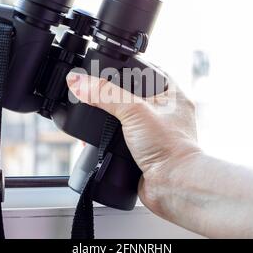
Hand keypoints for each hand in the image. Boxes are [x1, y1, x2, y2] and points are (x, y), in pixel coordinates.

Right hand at [66, 71, 200, 212]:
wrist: (172, 185)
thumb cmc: (169, 147)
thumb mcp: (134, 111)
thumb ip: (105, 95)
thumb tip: (80, 82)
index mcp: (172, 95)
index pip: (149, 71)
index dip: (129, 67)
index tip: (108, 67)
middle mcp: (166, 112)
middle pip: (133, 96)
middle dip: (112, 97)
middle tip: (95, 93)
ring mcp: (155, 133)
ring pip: (126, 119)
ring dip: (109, 120)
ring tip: (92, 115)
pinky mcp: (144, 151)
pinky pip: (123, 139)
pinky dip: (109, 139)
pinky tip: (97, 138)